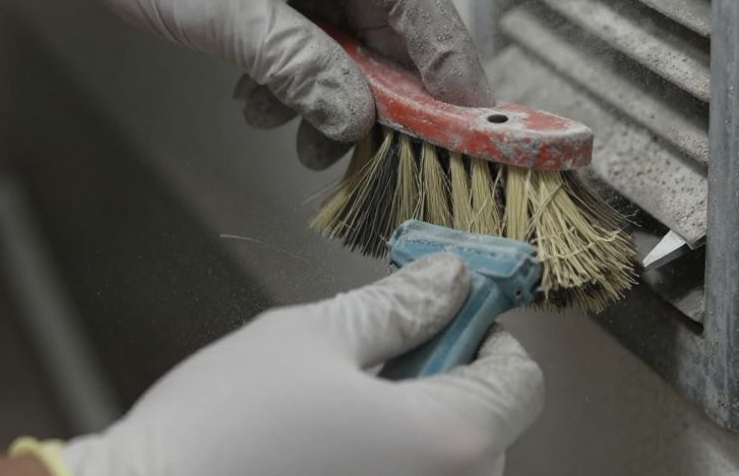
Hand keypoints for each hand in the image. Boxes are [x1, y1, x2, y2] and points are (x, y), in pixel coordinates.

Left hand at [0, 0, 491, 167]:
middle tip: (362, 148)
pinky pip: (307, 9)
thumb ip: (298, 68)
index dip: (444, 61)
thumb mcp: (220, 12)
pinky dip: (291, 56)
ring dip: (322, 78)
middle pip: (384, 10)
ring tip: (290, 129)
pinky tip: (260, 94)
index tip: (465, 121)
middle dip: (370, 85)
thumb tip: (355, 116)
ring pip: (343, 18)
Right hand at [55, 254, 543, 475]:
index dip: (484, 334)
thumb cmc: (217, 433)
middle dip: (445, 382)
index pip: (521, 380)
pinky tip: (328, 455)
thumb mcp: (311, 338)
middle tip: (376, 360)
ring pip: (449, 468)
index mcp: (446, 440)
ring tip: (338, 415)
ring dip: (415, 432)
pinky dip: (387, 469)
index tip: (446, 314)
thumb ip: (396, 307)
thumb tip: (448, 281)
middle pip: (489, 429)